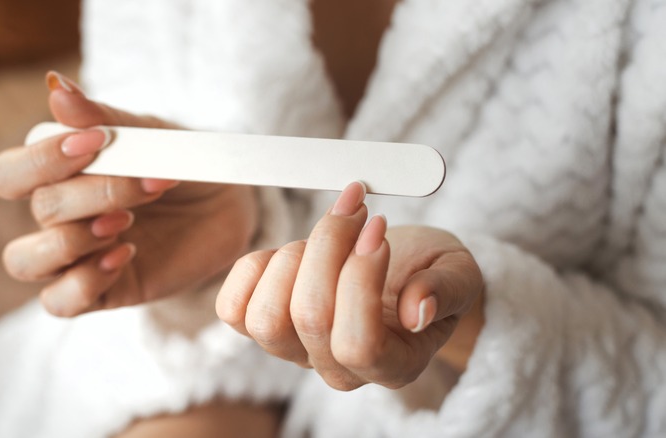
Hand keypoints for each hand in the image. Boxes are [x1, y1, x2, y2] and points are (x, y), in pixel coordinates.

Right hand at [0, 72, 258, 316]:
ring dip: (72, 242)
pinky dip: (84, 281)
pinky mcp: (101, 291)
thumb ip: (103, 118)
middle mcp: (57, 218)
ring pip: (25, 262)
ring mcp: (76, 257)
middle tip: (146, 185)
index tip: (97, 142)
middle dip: (93, 194)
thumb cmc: (178, 162)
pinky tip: (124, 254)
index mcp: (56, 175)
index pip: (9, 174)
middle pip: (39, 210)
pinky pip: (59, 302)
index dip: (41, 160)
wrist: (227, 204)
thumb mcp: (149, 135)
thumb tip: (56, 87)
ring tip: (124, 224)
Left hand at [216, 182, 483, 389]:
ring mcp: (295, 351)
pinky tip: (290, 248)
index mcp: (394, 364)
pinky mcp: (263, 326)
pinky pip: (233, 310)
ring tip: (326, 231)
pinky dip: (254, 269)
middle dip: (329, 247)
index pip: (360, 345)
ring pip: (266, 318)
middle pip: (310, 318)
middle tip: (355, 206)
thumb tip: (418, 311)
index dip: (360, 281)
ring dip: (294, 257)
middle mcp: (338, 368)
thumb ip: (446, 290)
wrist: (403, 269)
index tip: (378, 227)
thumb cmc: (431, 271)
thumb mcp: (458, 272)